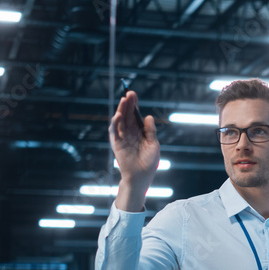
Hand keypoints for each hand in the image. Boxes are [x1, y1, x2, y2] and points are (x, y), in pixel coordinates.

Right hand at [109, 91, 160, 210]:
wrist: (142, 177)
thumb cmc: (149, 162)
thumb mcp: (153, 144)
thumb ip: (150, 131)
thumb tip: (148, 116)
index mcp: (139, 132)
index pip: (135, 115)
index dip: (134, 105)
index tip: (134, 95)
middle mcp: (129, 133)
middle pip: (127, 115)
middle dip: (128, 104)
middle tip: (129, 93)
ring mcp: (122, 138)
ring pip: (121, 121)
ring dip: (122, 110)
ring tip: (124, 100)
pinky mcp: (117, 144)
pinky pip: (115, 131)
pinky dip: (116, 123)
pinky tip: (119, 115)